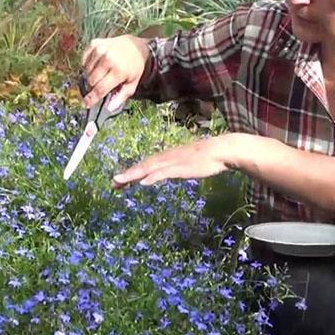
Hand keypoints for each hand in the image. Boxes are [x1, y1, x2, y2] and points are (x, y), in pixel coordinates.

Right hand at [82, 35, 150, 110]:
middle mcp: (108, 59)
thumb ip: (121, 97)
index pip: (100, 89)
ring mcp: (100, 50)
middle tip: (100, 85)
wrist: (135, 46)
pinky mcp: (95, 44)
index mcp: (119, 71)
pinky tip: (97, 65)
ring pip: (86, 71)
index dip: (92, 99)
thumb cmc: (133, 67)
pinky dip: (88, 65)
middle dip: (93, 87)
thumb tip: (109, 108)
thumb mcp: (132, 84)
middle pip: (91, 81)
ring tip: (102, 73)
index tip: (86, 104)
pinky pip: (84, 60)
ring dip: (91, 75)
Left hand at [112, 134, 238, 188]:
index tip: (119, 180)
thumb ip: (176, 169)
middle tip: (112, 183)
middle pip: (142, 166)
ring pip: (148, 168)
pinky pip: (163, 172)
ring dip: (132, 174)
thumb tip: (167, 174)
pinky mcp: (180, 166)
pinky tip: (143, 181)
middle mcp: (166, 158)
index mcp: (167, 158)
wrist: (222, 150)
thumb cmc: (207, 159)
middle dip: (126, 175)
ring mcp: (172, 161)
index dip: (131, 173)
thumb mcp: (187, 165)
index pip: (145, 166)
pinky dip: (152, 177)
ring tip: (118, 181)